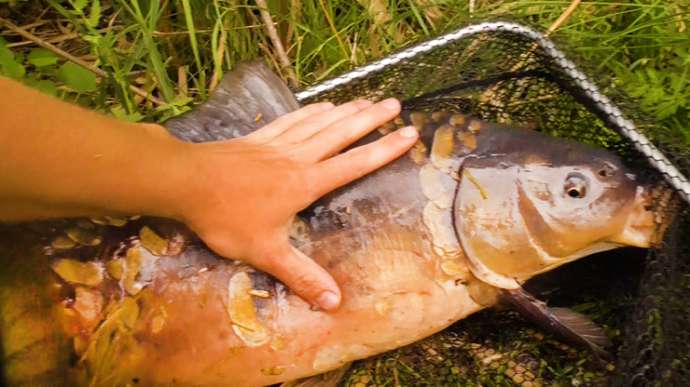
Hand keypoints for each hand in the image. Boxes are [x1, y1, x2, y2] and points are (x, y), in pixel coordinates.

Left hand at [178, 98, 417, 309]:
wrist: (184, 181)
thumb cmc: (226, 217)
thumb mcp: (265, 252)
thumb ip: (301, 276)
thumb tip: (335, 303)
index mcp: (304, 183)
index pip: (353, 164)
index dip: (383, 150)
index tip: (409, 133)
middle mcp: (296, 157)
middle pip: (340, 133)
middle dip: (370, 119)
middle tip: (395, 103)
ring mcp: (276, 144)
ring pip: (318, 122)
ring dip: (345, 110)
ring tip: (367, 101)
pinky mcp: (257, 137)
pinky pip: (291, 119)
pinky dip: (310, 111)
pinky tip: (320, 105)